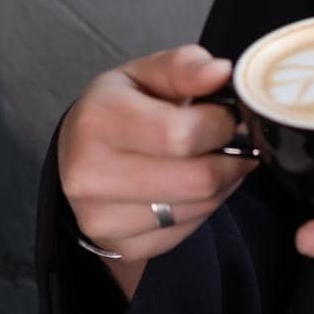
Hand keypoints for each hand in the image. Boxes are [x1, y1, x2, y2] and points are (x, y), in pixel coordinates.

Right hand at [58, 45, 259, 261]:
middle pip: (198, 179)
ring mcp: (103, 218)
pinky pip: (189, 230)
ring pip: (201, 206)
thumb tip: (220, 72)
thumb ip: (185, 67)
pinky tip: (194, 184)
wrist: (79, 155)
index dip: (221, 124)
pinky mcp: (122, 246)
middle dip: (231, 156)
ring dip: (223, 181)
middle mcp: (90, 175)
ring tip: (215, 157)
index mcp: (97, 120)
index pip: (181, 135)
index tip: (227, 114)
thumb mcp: (146, 73)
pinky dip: (204, 206)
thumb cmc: (120, 107)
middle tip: (234, 139)